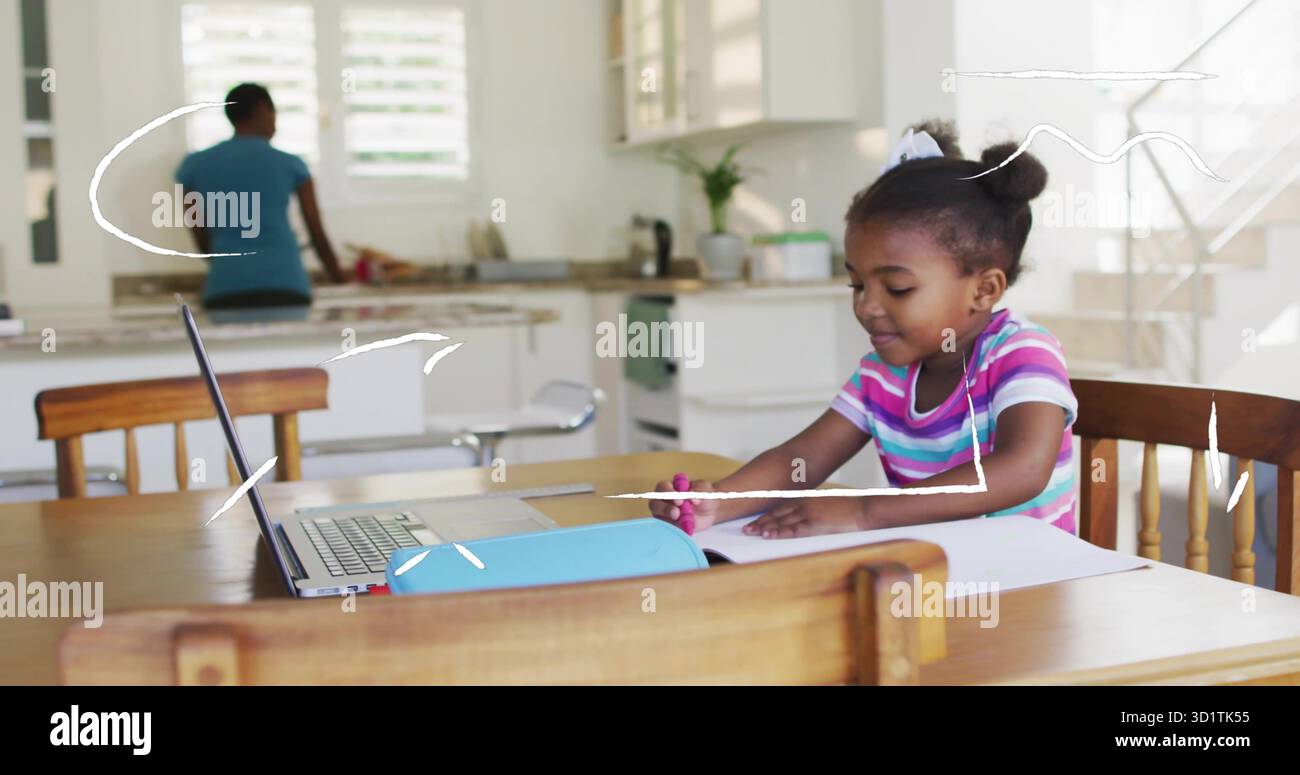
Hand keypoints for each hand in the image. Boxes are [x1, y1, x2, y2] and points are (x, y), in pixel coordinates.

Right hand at [648, 478, 720, 531]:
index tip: (679, 500)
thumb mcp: (705, 489)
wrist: (711, 510)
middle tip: (676, 513)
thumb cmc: (705, 496)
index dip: (668, 493)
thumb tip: (692, 498)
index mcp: (671, 486)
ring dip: (667, 518)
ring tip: (679, 519)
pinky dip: (672, 529)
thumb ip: (698, 491)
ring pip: (658, 515)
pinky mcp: (669, 525)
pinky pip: (665, 528)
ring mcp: (665, 513)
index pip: (663, 487)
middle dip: (664, 508)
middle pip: (655, 502)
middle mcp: (665, 499)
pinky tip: (682, 528)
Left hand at [742, 496, 868, 538]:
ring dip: (764, 528)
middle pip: (776, 515)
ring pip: (781, 522)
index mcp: (806, 500)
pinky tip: (768, 535)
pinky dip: (779, 532)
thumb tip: (806, 517)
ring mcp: (808, 514)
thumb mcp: (827, 505)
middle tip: (746, 529)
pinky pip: (793, 530)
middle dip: (760, 522)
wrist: (863, 509)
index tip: (755, 521)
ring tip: (750, 532)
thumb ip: (814, 510)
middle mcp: (804, 505)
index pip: (781, 509)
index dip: (766, 516)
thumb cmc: (848, 509)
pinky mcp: (815, 524)